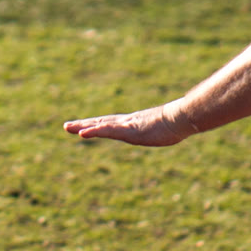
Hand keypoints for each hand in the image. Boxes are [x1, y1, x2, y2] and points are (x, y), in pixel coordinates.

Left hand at [62, 103, 196, 146]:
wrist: (183, 117)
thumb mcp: (167, 130)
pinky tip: (82, 133)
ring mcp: (126, 125)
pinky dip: (94, 131)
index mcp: (133, 123)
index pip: (110, 124)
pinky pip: (107, 131)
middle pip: (101, 122)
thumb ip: (165, 129)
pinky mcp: (128, 130)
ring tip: (68, 127)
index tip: (84, 127)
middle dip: (84, 125)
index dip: (96, 125)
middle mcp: (127, 122)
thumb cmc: (178, 123)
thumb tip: (172, 130)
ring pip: (100, 125)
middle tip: (67, 126)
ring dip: (84, 127)